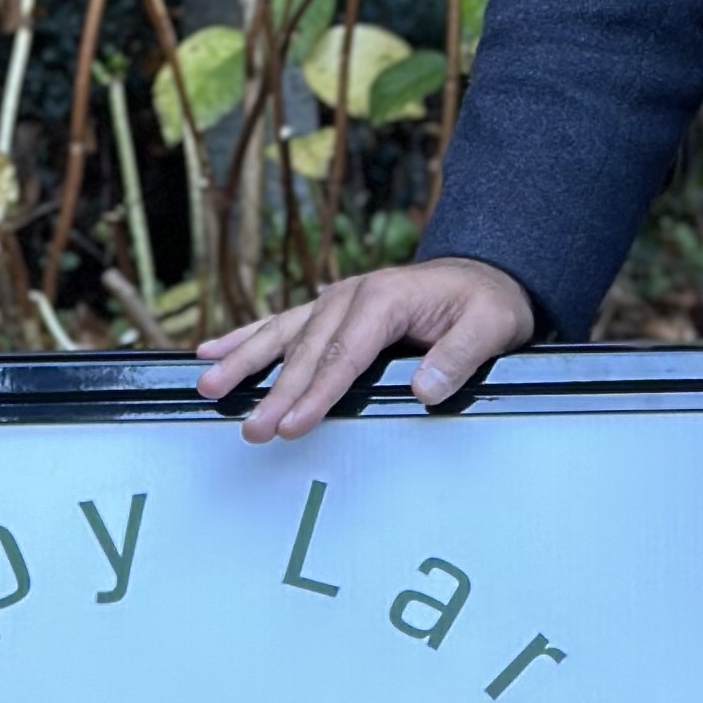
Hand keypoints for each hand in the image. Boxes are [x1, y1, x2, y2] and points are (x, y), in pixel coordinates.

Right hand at [195, 253, 534, 441]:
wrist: (483, 274)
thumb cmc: (485, 301)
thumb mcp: (491, 325)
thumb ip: (459, 356)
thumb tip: (426, 388)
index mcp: (387, 298)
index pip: (345, 354)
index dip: (318, 392)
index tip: (295, 424)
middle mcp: (353, 295)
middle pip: (307, 351)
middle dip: (277, 392)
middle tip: (253, 428)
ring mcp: (337, 300)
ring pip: (282, 334)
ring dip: (244, 361)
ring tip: (211, 387)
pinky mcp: (330, 309)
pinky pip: (281, 323)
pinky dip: (245, 337)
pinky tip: (211, 351)